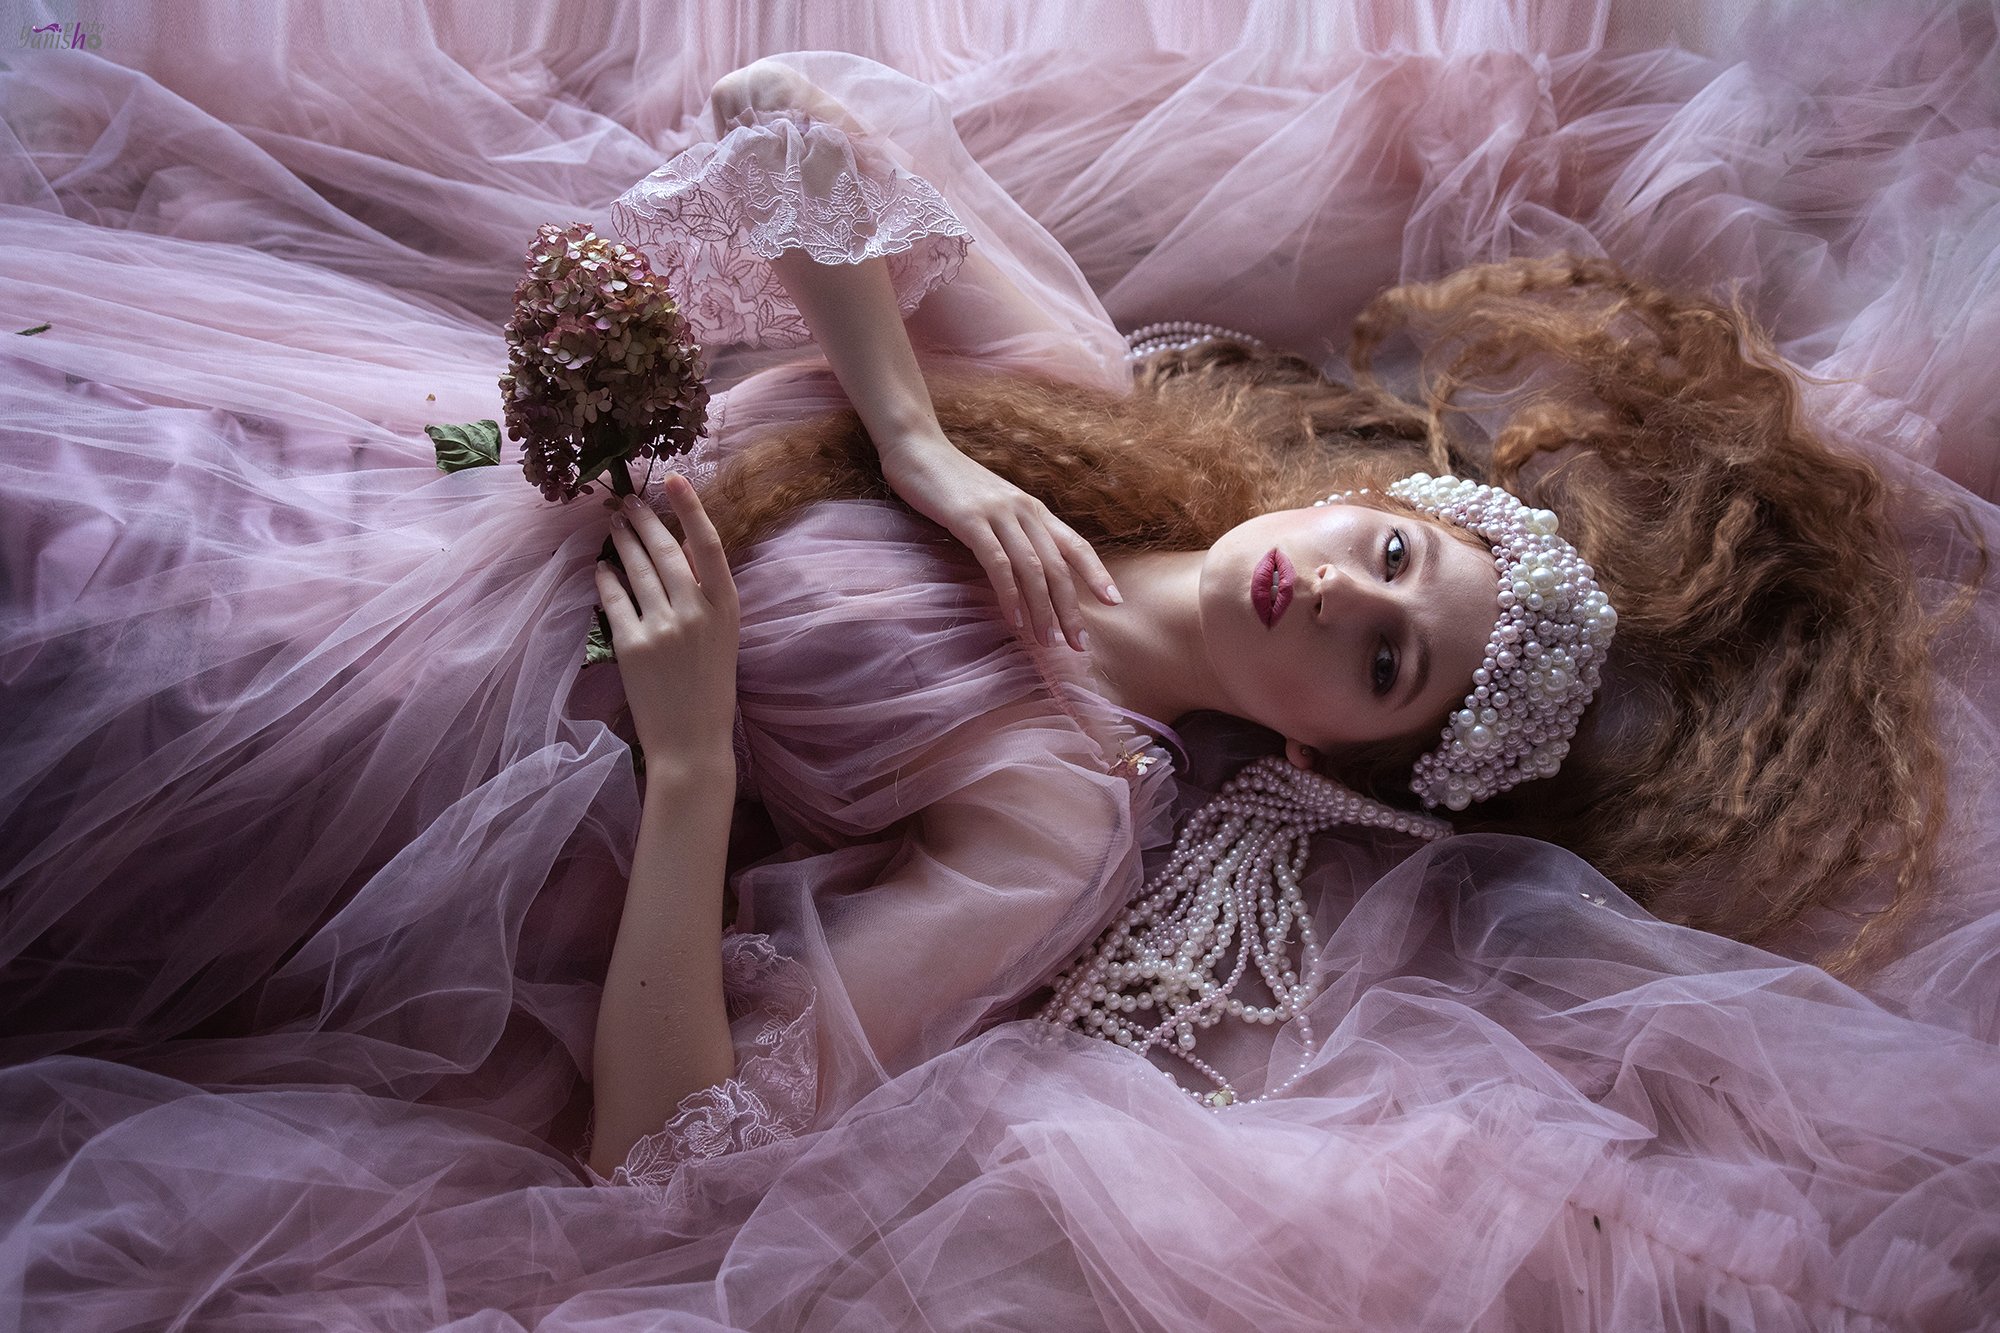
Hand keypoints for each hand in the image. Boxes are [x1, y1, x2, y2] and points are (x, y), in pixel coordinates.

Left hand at [595, 475, 739, 773]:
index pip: (709, 544)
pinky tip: (600, 567)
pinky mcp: (632, 645)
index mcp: (726, 608)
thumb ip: (706, 599)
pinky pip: (614, 599)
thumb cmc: (711, 691)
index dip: (690, 507)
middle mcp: (695, 611)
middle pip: (666, 550)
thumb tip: (680, 556)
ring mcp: (662, 627)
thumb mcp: (723, 638)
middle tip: (628, 502)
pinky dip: (606, 579)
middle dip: (645, 521)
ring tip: (614, 526)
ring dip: (623, 543)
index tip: (674, 478)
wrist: (692, 744)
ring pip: (637, 569)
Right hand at [878, 439, 1120, 650]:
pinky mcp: (970, 520)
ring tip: (1048, 641)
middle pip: (1058, 566)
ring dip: (1043, 610)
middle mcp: (1024, 510)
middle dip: (1070, 609)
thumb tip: (1032, 571)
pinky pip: (998, 564)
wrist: (918, 448)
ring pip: (1033, 569)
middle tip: (1078, 644)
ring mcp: (998, 514)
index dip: (1097, 574)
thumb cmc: (954, 483)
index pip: (1076, 545)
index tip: (1114, 603)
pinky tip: (1015, 620)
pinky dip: (1010, 595)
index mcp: (1034, 509)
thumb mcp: (995, 506)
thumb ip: (1016, 531)